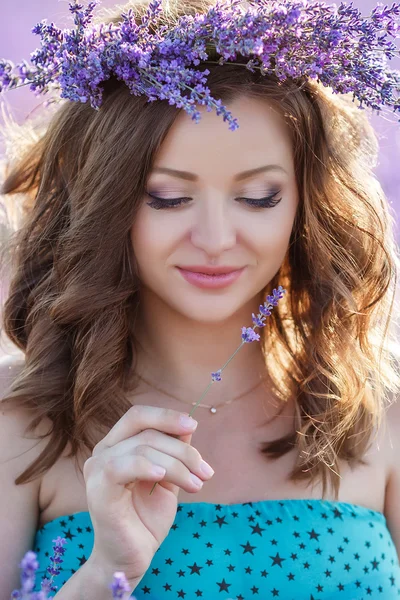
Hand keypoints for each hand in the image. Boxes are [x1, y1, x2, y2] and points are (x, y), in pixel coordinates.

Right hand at [82, 405, 214, 583]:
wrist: (132, 559)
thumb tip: (187, 425)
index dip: (166, 416)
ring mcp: (97, 471)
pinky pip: (121, 466)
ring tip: (197, 485)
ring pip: (142, 449)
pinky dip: (147, 467)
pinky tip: (163, 477)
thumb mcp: (167, 478)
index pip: (138, 416)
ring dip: (177, 465)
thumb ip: (173, 451)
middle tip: (205, 472)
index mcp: (116, 446)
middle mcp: (102, 453)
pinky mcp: (98, 491)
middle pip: (147, 432)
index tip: (193, 425)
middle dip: (182, 450)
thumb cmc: (147, 519)